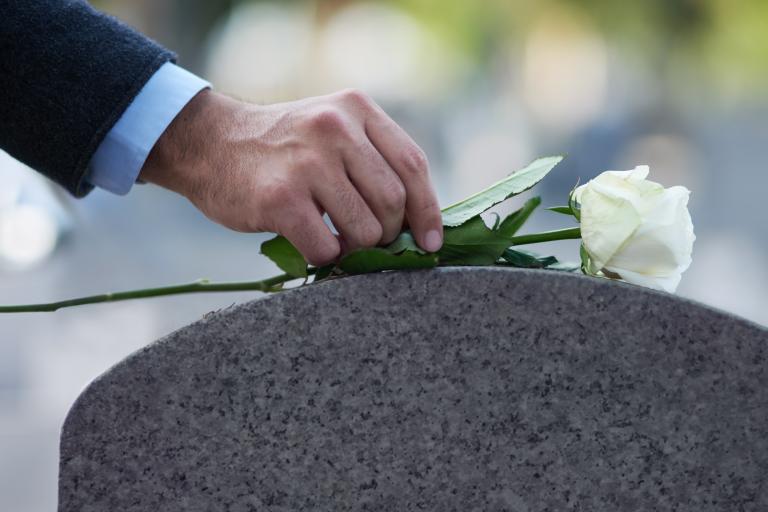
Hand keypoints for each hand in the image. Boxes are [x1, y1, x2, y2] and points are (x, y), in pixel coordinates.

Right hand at [139, 88, 442, 264]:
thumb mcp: (331, 129)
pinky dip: (326, 258)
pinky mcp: (281, 198)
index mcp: (356, 109)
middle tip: (368, 240)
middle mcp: (335, 128)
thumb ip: (372, 159)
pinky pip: (326, 248)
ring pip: (365, 229)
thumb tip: (418, 220)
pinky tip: (314, 246)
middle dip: (388, 233)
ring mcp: (307, 162)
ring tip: (337, 241)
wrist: (209, 143)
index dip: (428, 210)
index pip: (413, 164)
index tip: (431, 241)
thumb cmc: (281, 149)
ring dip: (356, 249)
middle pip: (393, 201)